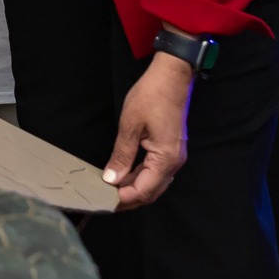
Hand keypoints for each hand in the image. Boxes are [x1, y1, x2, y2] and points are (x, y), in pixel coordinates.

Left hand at [104, 54, 193, 208]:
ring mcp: (174, 157)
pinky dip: (140, 177)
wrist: (172, 77)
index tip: (104, 201)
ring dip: (134, 189)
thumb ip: (121, 155)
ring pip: (154, 183)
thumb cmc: (151, 96)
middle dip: (128, 199)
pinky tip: (124, 176)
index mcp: (165, 159)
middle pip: (151, 192)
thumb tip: (112, 179)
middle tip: (105, 201)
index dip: (123, 199)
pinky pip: (155, 172)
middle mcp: (174, 163)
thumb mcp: (130, 125)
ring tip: (111, 191)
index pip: (143, 191)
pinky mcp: (171, 150)